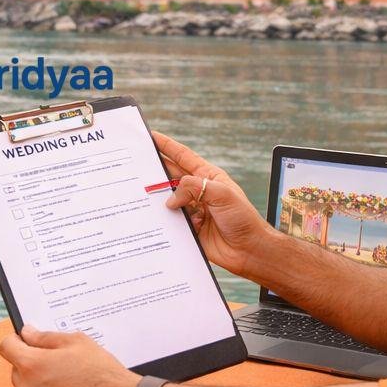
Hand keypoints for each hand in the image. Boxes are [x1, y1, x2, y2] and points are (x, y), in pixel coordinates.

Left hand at [0, 326, 137, 386]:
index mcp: (31, 365)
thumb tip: (27, 333)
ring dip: (39, 385)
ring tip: (66, 382)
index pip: (6, 347)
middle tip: (57, 363)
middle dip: (31, 363)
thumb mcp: (77, 342)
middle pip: (17, 370)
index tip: (25, 341)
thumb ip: (45, 337)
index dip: (16, 341)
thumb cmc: (102, 373)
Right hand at [152, 130, 274, 279]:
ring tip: (143, 195)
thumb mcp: (222, 194)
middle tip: (137, 166)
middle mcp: (199, 192)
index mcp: (208, 177)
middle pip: (172, 176)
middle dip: (156, 171)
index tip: (151, 137)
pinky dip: (166, 220)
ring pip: (169, 200)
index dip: (167, 146)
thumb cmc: (243, 218)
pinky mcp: (189, 228)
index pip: (184, 157)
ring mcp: (193, 209)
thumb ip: (194, 188)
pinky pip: (171, 221)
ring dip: (159, 199)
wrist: (249, 250)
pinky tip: (162, 221)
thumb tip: (171, 199)